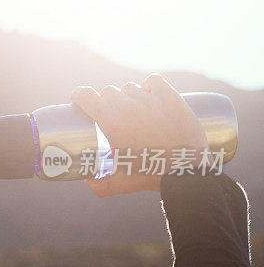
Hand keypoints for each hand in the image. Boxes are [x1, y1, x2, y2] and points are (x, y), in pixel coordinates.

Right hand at [70, 73, 208, 196]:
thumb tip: (87, 181)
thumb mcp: (121, 183)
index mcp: (110, 122)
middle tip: (112, 114)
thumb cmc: (152, 176)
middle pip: (108, 92)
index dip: (79, 95)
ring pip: (129, 87)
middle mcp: (127, 106)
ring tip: (134, 110)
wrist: (187, 170)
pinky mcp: (169, 97)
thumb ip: (100, 185)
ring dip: (128, 96)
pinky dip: (149, 86)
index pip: (86, 95)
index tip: (80, 100)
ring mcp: (149, 99)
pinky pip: (153, 81)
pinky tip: (150, 95)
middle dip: (106, 101)